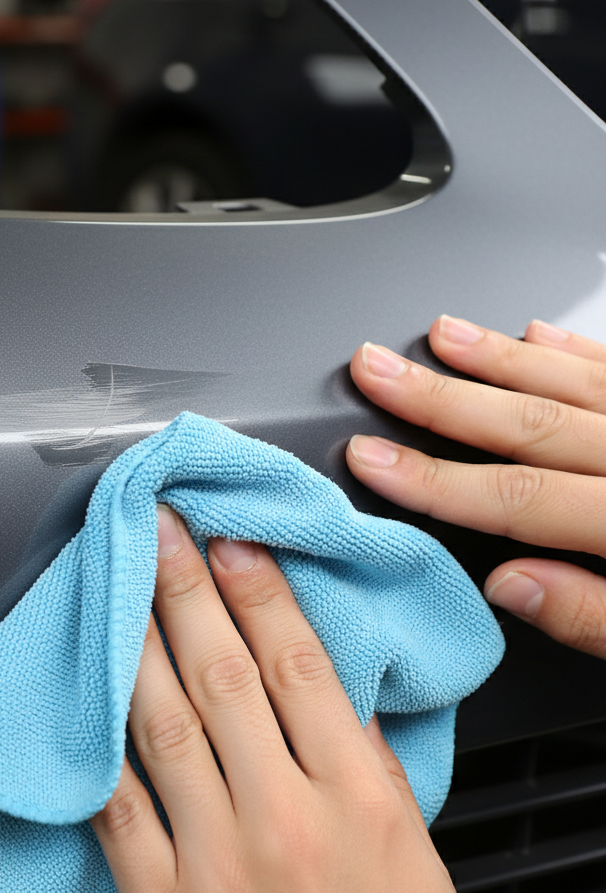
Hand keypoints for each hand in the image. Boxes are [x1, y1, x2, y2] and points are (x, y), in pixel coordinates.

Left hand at [91, 505, 452, 892]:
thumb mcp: (407, 846)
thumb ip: (362, 757)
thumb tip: (314, 673)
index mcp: (357, 802)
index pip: (299, 668)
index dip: (261, 594)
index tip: (232, 541)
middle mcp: (286, 822)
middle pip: (224, 677)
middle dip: (186, 591)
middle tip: (159, 529)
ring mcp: (217, 862)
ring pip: (164, 724)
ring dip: (137, 643)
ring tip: (117, 583)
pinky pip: (119, 805)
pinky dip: (100, 743)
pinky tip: (86, 688)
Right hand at [347, 315, 605, 657]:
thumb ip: (595, 618)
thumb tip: (509, 587)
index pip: (518, 498)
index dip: (433, 479)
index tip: (369, 459)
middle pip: (530, 423)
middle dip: (440, 396)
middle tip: (375, 369)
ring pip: (573, 383)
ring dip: (499, 358)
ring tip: (442, 335)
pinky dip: (576, 350)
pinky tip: (537, 334)